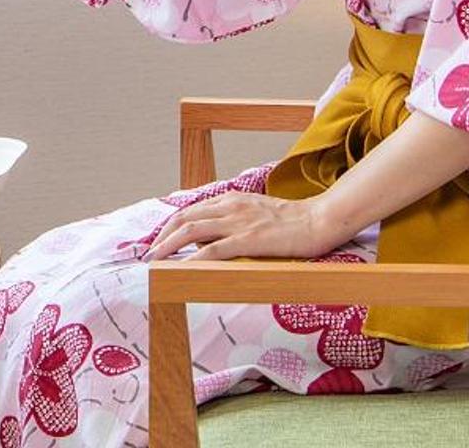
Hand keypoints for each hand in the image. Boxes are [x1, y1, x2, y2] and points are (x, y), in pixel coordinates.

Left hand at [142, 190, 347, 262]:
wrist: (321, 220)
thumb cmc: (292, 221)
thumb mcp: (255, 214)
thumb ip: (232, 222)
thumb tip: (207, 242)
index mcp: (230, 199)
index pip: (190, 211)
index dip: (168, 227)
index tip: (156, 242)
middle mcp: (230, 206)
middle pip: (184, 218)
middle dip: (161, 237)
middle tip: (148, 255)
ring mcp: (239, 222)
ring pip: (192, 230)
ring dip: (168, 246)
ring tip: (154, 262)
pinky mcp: (250, 240)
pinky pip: (214, 250)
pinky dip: (193, 260)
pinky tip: (181, 269)